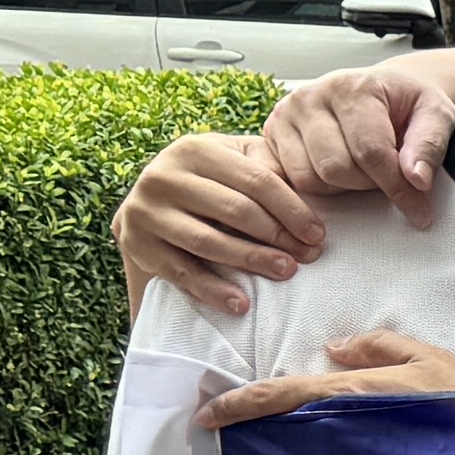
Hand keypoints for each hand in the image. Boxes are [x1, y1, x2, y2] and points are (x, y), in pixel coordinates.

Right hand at [117, 131, 326, 314]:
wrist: (150, 202)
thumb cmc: (211, 180)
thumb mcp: (234, 160)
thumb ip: (266, 165)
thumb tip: (311, 188)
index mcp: (195, 149)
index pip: (256, 180)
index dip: (292, 209)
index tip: (318, 234)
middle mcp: (163, 176)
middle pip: (235, 210)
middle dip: (278, 236)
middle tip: (308, 256)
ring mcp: (145, 211)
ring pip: (208, 241)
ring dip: (251, 260)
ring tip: (285, 273)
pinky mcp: (137, 244)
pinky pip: (182, 272)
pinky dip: (214, 290)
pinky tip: (242, 304)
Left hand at [200, 327, 454, 428]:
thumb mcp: (431, 359)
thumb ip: (381, 346)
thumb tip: (334, 348)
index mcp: (352, 394)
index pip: (280, 394)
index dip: (238, 403)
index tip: (206, 414)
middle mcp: (343, 427)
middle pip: (278, 425)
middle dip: (244, 426)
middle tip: (215, 427)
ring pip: (294, 448)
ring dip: (266, 445)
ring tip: (247, 442)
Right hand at [264, 50, 454, 224]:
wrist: (383, 89)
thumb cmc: (407, 103)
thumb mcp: (435, 115)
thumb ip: (429, 145)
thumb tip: (416, 179)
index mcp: (352, 87)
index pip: (371, 151)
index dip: (397, 188)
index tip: (420, 212)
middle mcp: (311, 97)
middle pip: (336, 168)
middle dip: (368, 185)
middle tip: (385, 176)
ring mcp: (286, 114)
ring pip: (310, 179)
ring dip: (343, 188)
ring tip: (363, 171)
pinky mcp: (272, 133)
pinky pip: (292, 180)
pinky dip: (320, 187)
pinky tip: (340, 174)